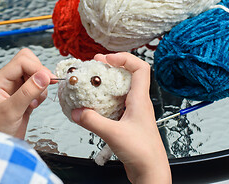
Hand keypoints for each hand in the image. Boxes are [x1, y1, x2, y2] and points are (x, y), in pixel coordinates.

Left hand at [0, 48, 54, 138]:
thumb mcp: (12, 111)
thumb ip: (28, 91)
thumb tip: (44, 75)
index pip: (22, 61)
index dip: (37, 68)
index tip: (49, 79)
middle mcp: (7, 80)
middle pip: (29, 62)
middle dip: (39, 74)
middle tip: (43, 88)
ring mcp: (15, 87)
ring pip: (35, 73)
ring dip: (40, 85)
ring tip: (34, 102)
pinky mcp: (23, 95)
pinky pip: (37, 85)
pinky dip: (40, 93)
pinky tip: (34, 105)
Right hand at [71, 52, 170, 183]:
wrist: (150, 171)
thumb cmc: (143, 152)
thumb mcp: (114, 134)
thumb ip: (94, 122)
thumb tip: (77, 112)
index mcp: (140, 100)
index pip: (140, 68)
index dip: (124, 58)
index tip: (107, 59)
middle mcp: (138, 102)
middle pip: (128, 75)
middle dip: (111, 67)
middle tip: (95, 65)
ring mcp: (133, 112)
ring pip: (121, 90)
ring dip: (107, 84)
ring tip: (92, 82)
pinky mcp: (127, 121)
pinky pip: (116, 104)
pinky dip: (105, 100)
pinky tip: (93, 106)